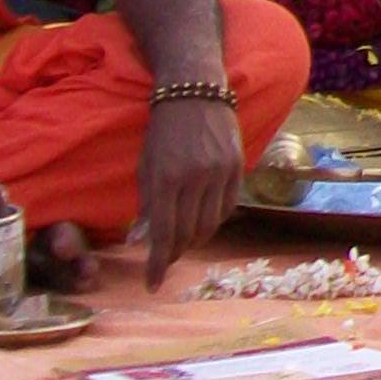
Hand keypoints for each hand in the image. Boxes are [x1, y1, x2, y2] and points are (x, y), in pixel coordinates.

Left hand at [135, 96, 245, 289]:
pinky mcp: (238, 167)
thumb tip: (142, 241)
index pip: (163, 233)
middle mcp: (195, 179)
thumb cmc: (162, 132)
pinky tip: (203, 220)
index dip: (157, 264)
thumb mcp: (145, 166)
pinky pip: (228, 207)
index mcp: (166, 179)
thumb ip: (146, 205)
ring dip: (195, 239)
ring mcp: (220, 173)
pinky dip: (214, 220)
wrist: (195, 94)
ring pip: (210, 225)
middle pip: (188, 234)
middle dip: (174, 252)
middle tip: (165, 259)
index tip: (152, 285)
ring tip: (183, 240)